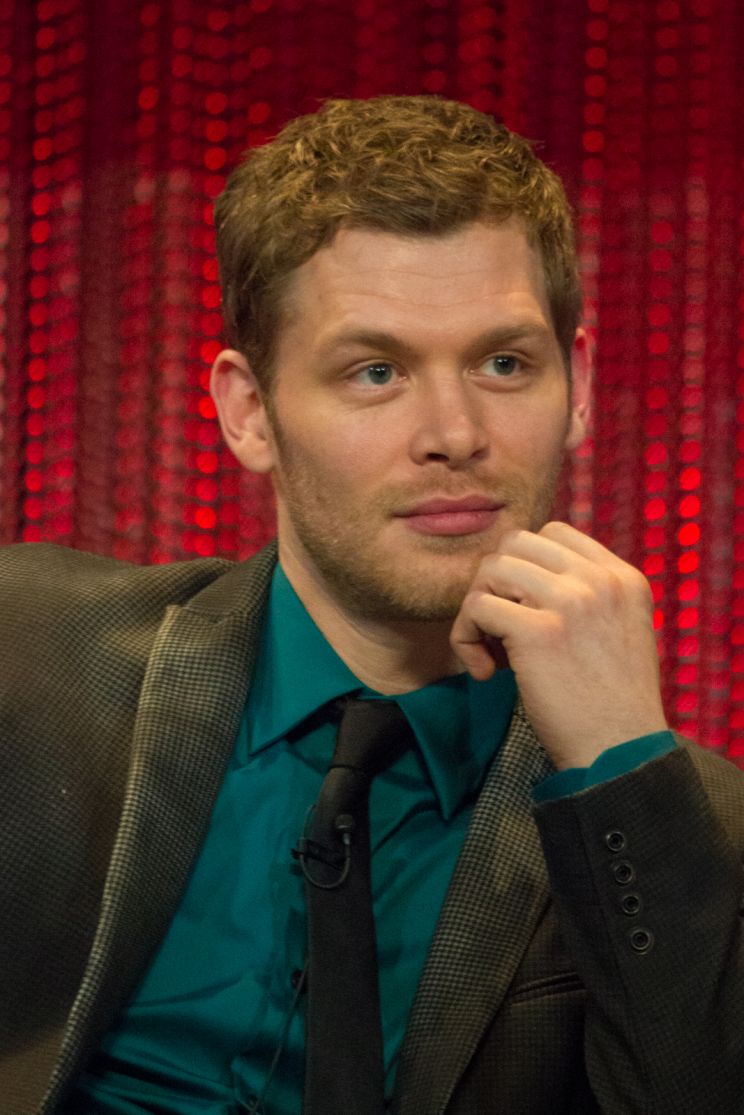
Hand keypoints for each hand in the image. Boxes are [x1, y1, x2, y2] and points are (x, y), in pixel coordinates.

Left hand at [450, 521, 668, 769]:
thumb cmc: (609, 704)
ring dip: (478, 610)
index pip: (553, 533)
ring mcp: (569, 601)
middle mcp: (599, 580)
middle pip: (515, 544)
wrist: (619, 753)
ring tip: (493, 653)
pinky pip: (476, 607)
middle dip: (495, 584)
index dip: (523, 567)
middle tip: (501, 631)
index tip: (525, 611)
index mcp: (622, 577)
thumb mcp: (618, 631)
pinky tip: (486, 673)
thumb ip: (586, 596)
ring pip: (490, 569)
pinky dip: (466, 639)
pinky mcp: (538, 631)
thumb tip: (519, 578)